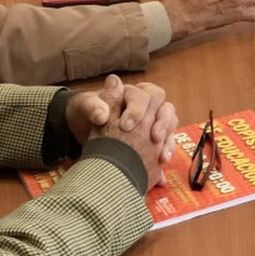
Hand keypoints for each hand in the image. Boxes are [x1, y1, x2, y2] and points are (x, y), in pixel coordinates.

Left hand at [66, 74, 178, 188]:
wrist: (84, 131)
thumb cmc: (86, 113)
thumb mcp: (84, 107)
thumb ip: (92, 107)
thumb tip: (102, 114)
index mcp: (131, 94)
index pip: (144, 95)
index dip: (138, 109)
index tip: (125, 126)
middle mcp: (146, 105)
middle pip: (165, 107)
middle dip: (162, 122)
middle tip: (154, 138)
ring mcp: (152, 121)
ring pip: (170, 124)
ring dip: (169, 139)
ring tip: (162, 155)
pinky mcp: (153, 138)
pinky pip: (167, 142)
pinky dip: (167, 151)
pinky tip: (162, 161)